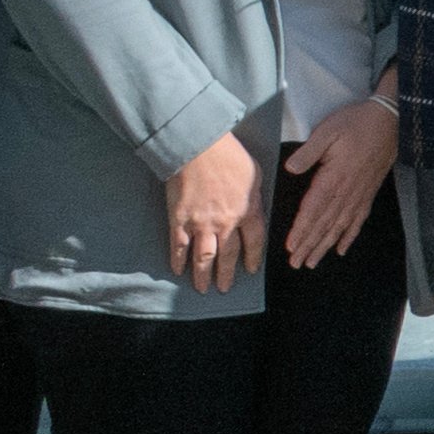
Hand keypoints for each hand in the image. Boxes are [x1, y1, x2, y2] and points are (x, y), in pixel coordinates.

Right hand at [161, 126, 270, 295]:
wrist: (198, 145)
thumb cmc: (229, 154)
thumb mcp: (255, 173)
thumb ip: (255, 195)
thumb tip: (255, 206)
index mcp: (249, 211)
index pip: (254, 243)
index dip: (253, 259)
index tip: (251, 270)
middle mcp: (226, 223)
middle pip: (228, 256)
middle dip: (226, 275)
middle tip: (224, 289)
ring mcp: (201, 223)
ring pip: (203, 258)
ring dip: (203, 276)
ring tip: (202, 288)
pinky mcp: (179, 220)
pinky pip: (178, 247)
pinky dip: (178, 261)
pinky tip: (178, 270)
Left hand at [279, 97, 398, 273]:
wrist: (392, 120)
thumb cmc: (357, 123)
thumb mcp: (328, 130)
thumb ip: (308, 152)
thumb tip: (290, 169)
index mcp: (334, 177)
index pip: (314, 209)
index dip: (301, 230)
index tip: (291, 247)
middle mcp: (347, 192)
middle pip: (325, 224)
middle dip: (309, 245)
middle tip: (296, 264)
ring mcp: (360, 195)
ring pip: (339, 227)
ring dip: (325, 246)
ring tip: (312, 262)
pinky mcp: (369, 193)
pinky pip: (358, 220)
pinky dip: (349, 236)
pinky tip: (341, 249)